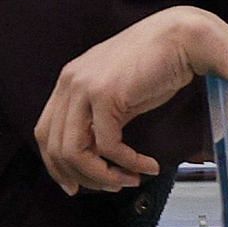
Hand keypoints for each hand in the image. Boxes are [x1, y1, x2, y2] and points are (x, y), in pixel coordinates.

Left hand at [34, 7, 209, 194]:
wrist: (182, 38)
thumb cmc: (157, 64)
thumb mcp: (117, 94)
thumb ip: (99, 119)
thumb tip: (95, 157)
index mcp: (69, 82)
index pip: (45, 133)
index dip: (56, 166)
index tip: (75, 186)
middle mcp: (70, 83)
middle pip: (55, 148)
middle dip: (83, 177)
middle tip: (112, 187)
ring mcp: (85, 87)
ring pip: (76, 152)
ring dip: (103, 176)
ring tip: (130, 180)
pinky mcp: (106, 95)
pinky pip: (109, 147)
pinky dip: (128, 164)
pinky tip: (147, 166)